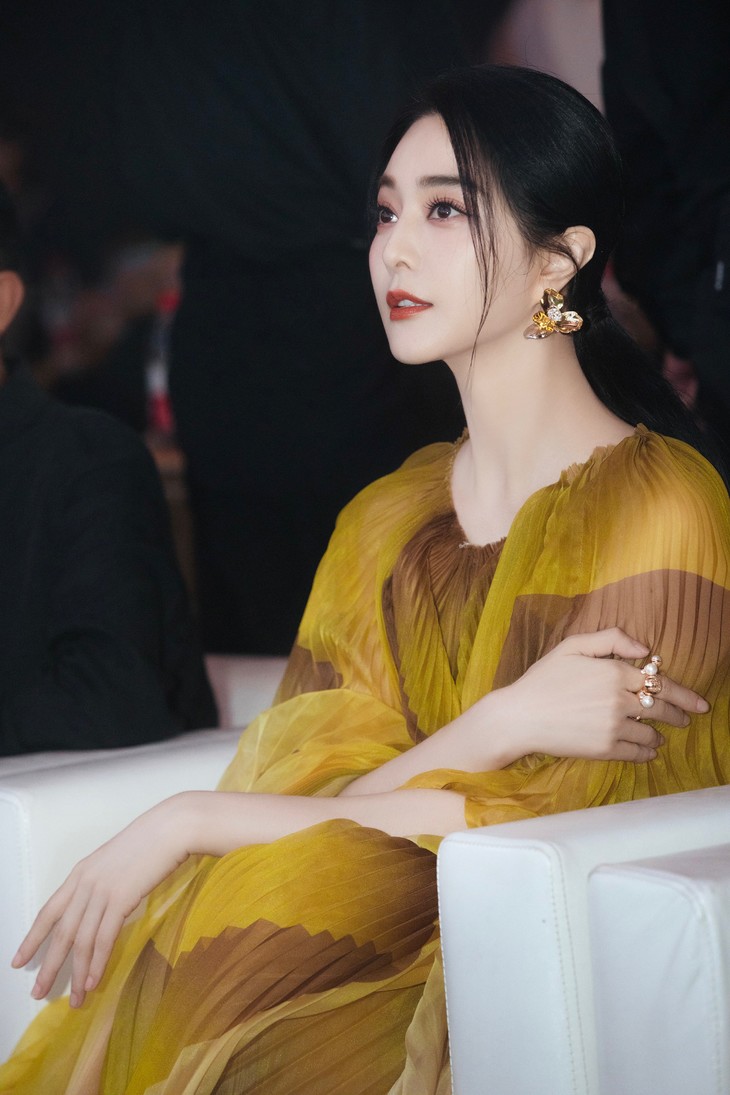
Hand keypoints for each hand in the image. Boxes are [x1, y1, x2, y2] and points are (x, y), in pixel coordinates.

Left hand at [12, 794, 191, 1008]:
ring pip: (81, 941)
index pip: (48, 912)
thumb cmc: (148, 841)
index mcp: (79, 874)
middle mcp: (84, 884)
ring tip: (75, 1000)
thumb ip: (100, 883)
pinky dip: (97, 963)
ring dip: (76, 974)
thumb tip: (97, 909)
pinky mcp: (121, 899)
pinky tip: (93, 982)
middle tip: (39, 992)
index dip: (32, 939)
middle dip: (49, 966)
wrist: (170, 828)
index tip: (18, 961)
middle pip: (60, 933)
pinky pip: (104, 938)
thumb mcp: (113, 860)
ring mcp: (102, 892)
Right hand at [492, 629, 707, 763]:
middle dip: (681, 714)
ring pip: (652, 734)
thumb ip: (610, 639)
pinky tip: (649, 751)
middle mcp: (619, 700)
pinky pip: (637, 753)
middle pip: (663, 709)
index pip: (660, 683)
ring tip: (663, 736)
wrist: (520, 717)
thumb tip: (644, 649)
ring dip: (661, 735)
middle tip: (689, 719)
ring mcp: (613, 727)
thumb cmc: (543, 678)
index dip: (683, 693)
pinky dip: (647, 753)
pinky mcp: (604, 749)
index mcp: (614, 672)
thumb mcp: (572, 646)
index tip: (698, 702)